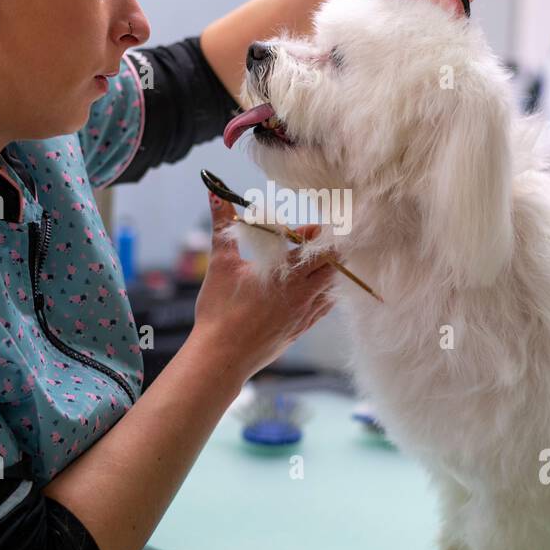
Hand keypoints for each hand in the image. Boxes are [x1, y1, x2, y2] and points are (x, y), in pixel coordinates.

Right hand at [189, 191, 337, 383]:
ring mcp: (305, 314)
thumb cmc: (219, 311)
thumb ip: (222, 224)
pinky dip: (324, 292)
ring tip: (317, 261)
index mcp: (286, 274)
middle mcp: (303, 293)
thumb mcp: (221, 264)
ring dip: (328, 271)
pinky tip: (314, 287)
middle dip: (328, 249)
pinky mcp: (302, 329)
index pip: (318, 245)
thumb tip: (215, 192)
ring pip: (334, 286)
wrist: (221, 357)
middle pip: (335, 264)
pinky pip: (326, 307)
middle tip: (315, 241)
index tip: (305, 228)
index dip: (316, 233)